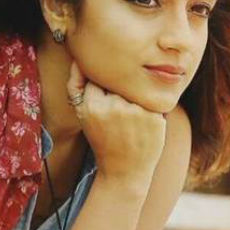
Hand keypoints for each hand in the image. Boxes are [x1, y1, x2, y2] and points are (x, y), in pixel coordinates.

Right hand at [66, 60, 166, 184]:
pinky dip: (149, 107)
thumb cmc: (102, 138)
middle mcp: (113, 106)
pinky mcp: (154, 117)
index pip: (99, 77)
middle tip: (119, 115)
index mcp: (92, 105)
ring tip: (131, 120)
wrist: (124, 171)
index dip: (103, 88)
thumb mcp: (81, 114)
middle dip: (119, 92)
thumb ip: (75, 85)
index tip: (106, 101)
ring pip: (135, 89)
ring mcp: (135, 111)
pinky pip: (152, 98)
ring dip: (135, 98)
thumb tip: (79, 59)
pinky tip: (143, 124)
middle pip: (118, 81)